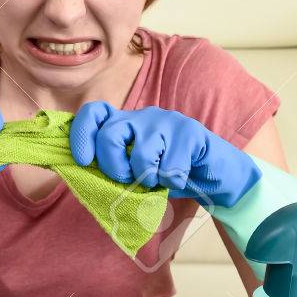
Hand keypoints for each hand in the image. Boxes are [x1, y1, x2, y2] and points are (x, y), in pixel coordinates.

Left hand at [69, 102, 260, 206]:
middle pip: (110, 134)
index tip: (82, 160)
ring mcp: (166, 122)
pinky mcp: (190, 132)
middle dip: (114, 166)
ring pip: (141, 155)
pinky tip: (181, 178)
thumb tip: (82, 175)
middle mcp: (142, 117)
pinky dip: (173, 183)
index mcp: (125, 124)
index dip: (81, 134)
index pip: (94, 113)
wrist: (215, 175)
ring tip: (159, 179)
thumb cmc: (169, 175)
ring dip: (148, 179)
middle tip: (128, 179)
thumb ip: (113, 169)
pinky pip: (169, 168)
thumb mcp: (136, 173)